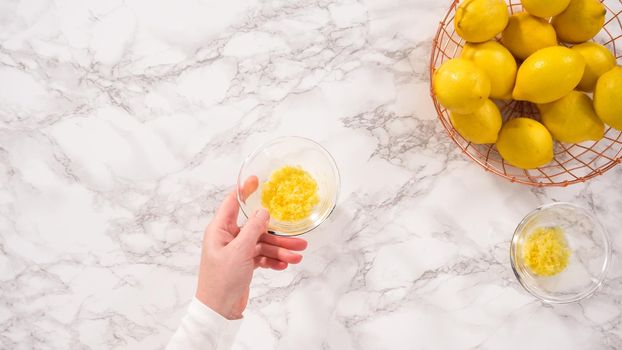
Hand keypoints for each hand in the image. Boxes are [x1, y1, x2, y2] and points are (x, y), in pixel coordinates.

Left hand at [195, 176, 307, 319]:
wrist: (218, 310)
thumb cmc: (221, 279)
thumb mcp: (239, 251)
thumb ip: (253, 230)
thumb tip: (264, 212)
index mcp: (220, 229)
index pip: (232, 203)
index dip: (245, 191)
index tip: (258, 180)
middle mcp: (228, 237)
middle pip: (257, 228)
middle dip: (277, 234)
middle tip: (298, 237)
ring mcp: (237, 251)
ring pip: (263, 244)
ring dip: (280, 250)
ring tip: (298, 256)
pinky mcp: (244, 264)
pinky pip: (262, 257)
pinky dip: (273, 260)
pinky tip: (285, 264)